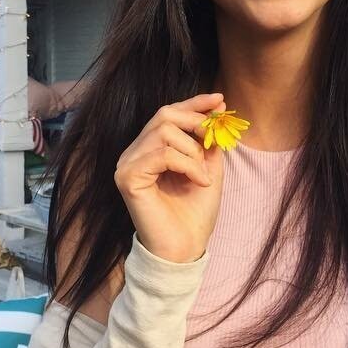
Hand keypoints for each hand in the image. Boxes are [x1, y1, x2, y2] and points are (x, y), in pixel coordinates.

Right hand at [114, 93, 225, 262]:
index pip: (168, 113)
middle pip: (163, 114)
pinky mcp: (127, 177)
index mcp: (150, 149)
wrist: (185, 248)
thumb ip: (208, 141)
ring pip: (164, 132)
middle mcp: (134, 152)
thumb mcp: (208, 168)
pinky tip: (199, 182)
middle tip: (213, 141)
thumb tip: (216, 108)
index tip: (220, 100)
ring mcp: (127, 164)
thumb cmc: (194, 213)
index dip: (194, 103)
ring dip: (193, 151)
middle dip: (195, 122)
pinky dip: (187, 165)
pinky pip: (162, 154)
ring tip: (202, 176)